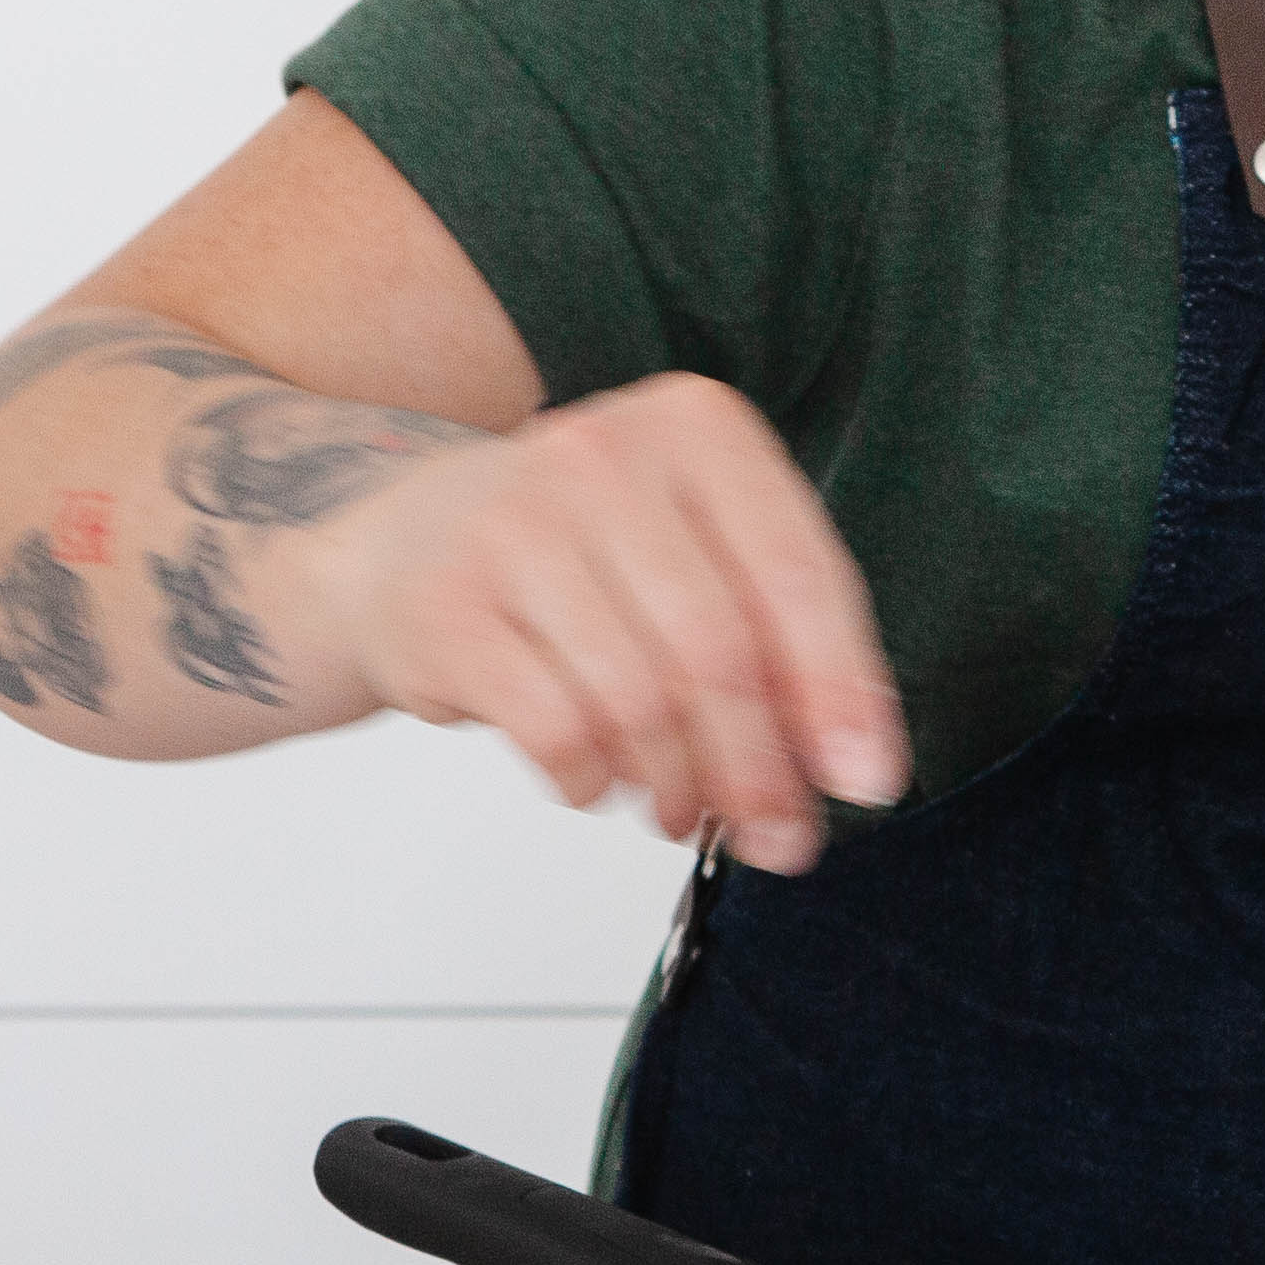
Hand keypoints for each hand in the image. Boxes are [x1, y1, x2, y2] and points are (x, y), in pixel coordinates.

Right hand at [325, 372, 904, 871]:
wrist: (398, 549)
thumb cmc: (576, 560)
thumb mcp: (691, 553)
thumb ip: (776, 636)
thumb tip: (847, 765)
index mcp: (693, 426)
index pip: (797, 572)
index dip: (841, 690)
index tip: (866, 778)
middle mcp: (603, 457)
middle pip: (719, 653)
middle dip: (760, 769)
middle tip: (779, 839)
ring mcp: (514, 525)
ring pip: (640, 702)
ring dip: (676, 784)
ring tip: (680, 808)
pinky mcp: (448, 606)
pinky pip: (558, 731)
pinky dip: (593, 780)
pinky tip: (598, 779)